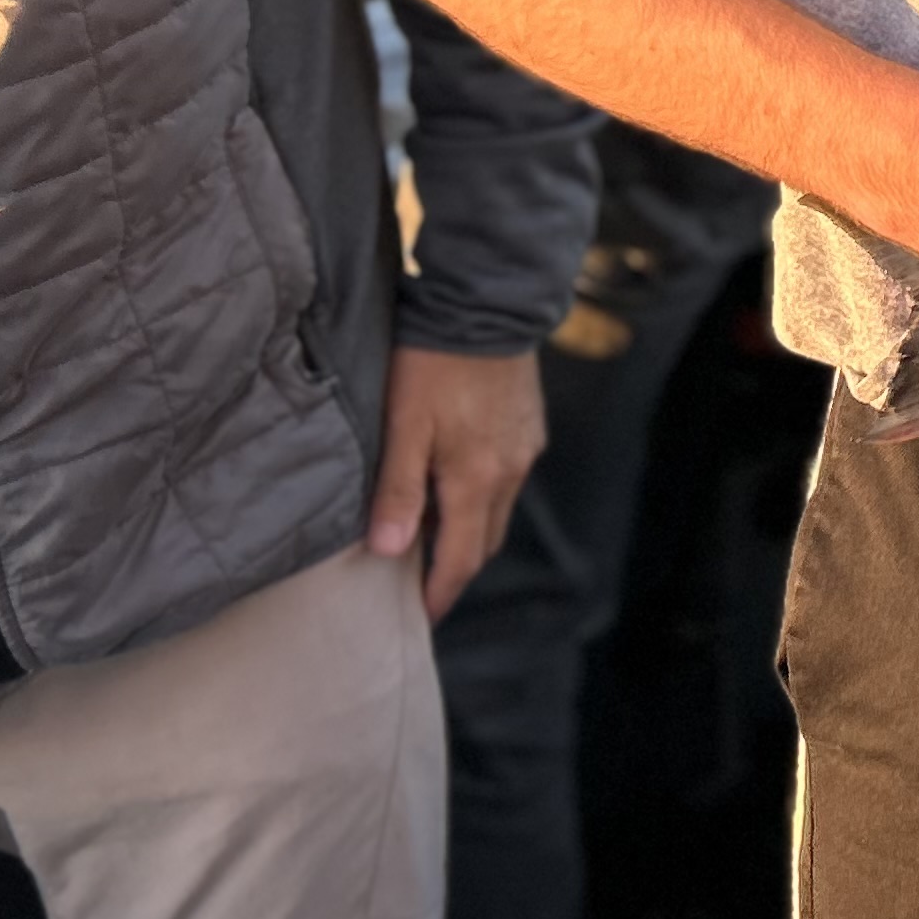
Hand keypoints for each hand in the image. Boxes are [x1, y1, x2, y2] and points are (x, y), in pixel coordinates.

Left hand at [369, 343, 546, 618]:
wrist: (487, 301)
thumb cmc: (434, 362)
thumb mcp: (403, 425)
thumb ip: (398, 490)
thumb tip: (388, 550)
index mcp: (479, 479)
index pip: (463, 558)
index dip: (440, 592)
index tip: (418, 617)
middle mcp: (512, 470)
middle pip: (486, 540)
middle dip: (456, 567)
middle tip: (419, 582)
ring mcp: (526, 446)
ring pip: (498, 508)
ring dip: (469, 529)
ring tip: (432, 534)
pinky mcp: (530, 423)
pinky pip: (508, 477)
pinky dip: (483, 495)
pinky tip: (456, 482)